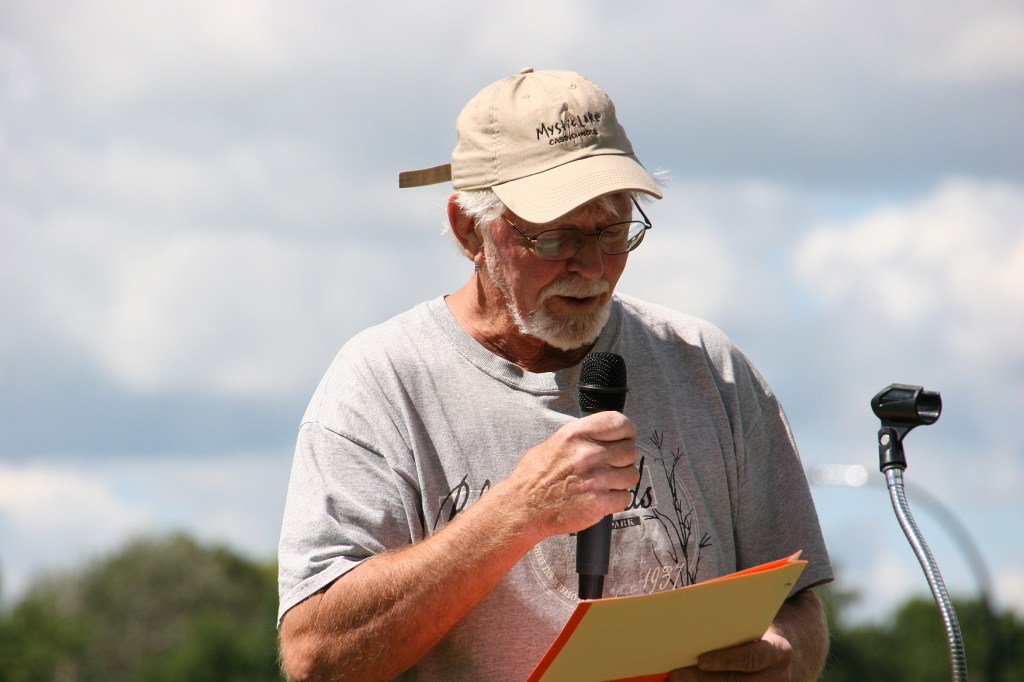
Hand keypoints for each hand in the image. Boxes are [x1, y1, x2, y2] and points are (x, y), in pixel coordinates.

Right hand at [505, 411, 637, 538]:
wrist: (523, 507)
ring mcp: (596, 479)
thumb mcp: (555, 442)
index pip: (620, 423)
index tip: (625, 438)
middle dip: (624, 459)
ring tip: (605, 483)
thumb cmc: (535, 476)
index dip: (627, 431)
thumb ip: (583, 437)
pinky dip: (616, 500)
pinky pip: (625, 498)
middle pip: (630, 451)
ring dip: (621, 480)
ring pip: (631, 475)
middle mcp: (589, 454)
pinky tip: (602, 498)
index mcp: (577, 434)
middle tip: (611, 465)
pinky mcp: (599, 503)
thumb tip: (606, 435)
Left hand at [669, 628, 793, 680]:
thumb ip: (735, 626)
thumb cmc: (761, 633)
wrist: (787, 654)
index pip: (751, 658)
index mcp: (778, 651)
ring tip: (674, 681)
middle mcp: (778, 677)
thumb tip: (692, 620)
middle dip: (702, 679)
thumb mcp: (757, 626)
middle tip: (674, 675)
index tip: (700, 660)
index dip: (725, 660)